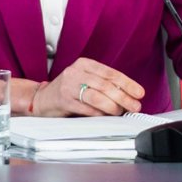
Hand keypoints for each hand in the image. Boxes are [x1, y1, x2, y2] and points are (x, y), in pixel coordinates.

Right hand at [30, 58, 144, 116]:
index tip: (139, 93)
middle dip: (124, 97)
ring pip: (97, 96)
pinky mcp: (64, 100)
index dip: (128, 83)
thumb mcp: (85, 80)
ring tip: (121, 112)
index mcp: (85, 64)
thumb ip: (103, 85)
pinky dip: (99, 114)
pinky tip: (106, 117)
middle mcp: (76, 72)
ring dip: (113, 106)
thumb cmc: (68, 90)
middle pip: (106, 85)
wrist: (42, 99)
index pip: (111, 73)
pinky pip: (86, 108)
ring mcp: (68, 86)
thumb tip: (128, 95)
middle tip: (134, 105)